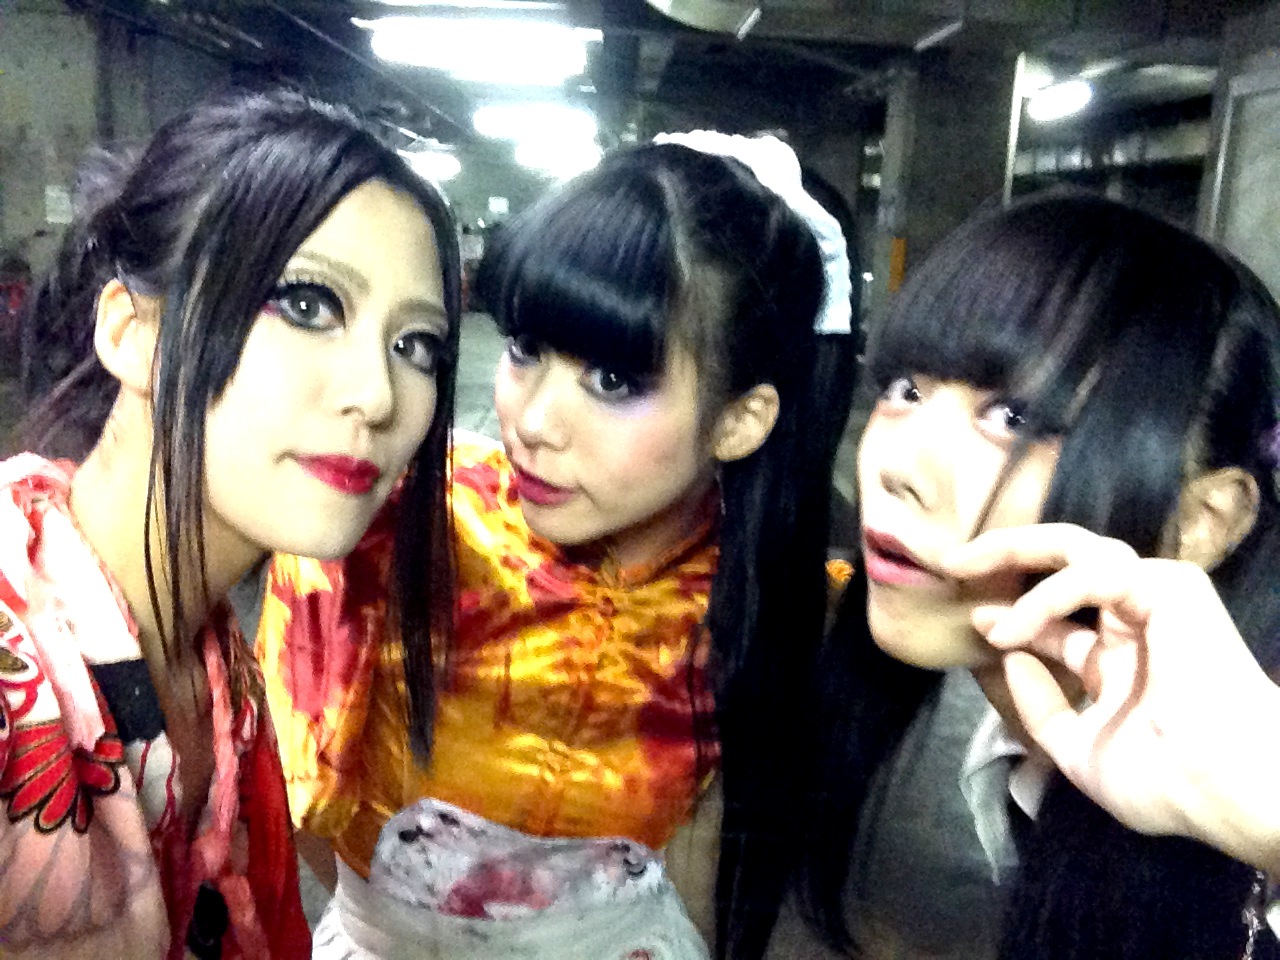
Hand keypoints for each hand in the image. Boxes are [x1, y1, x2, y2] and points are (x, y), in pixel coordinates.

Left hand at [943, 524, 1279, 873]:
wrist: (1222, 789)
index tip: (973, 620)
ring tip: (963, 569)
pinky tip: (1013, 629)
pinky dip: (1047, 596)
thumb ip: (1041, 710)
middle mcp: (1136, 622)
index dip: (1012, 616)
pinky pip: (1094, 574)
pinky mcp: (1170, 587)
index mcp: (1122, 660)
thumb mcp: (1078, 752)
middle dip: (1006, 553)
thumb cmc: (1164, 781)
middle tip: (952, 562)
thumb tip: (1009, 661)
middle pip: (1064, 562)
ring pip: (1077, 549)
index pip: (1058, 621)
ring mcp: (1154, 599)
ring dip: (1015, 554)